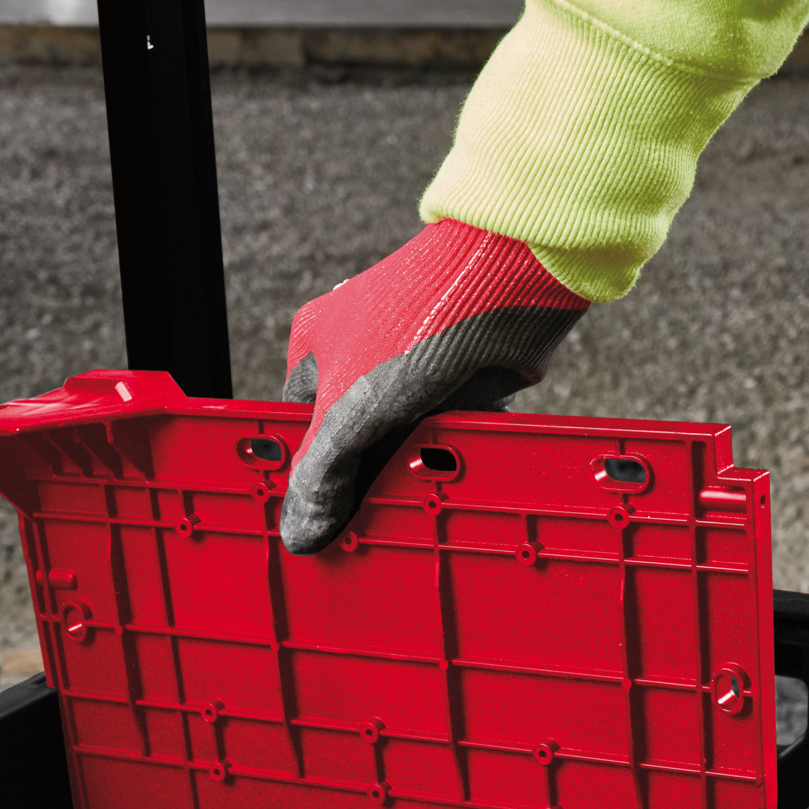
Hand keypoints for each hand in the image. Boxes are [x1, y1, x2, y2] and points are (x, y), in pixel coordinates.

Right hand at [279, 219, 589, 552]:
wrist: (510, 275)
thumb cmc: (419, 318)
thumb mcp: (354, 409)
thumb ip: (323, 475)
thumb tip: (300, 534)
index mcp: (318, 351)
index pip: (299, 433)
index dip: (309, 481)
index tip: (320, 528)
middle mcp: (362, 357)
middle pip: (355, 444)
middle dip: (367, 481)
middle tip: (370, 526)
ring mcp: (414, 369)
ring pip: (405, 443)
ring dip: (415, 469)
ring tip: (419, 496)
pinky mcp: (462, 380)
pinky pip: (448, 434)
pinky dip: (453, 451)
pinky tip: (456, 467)